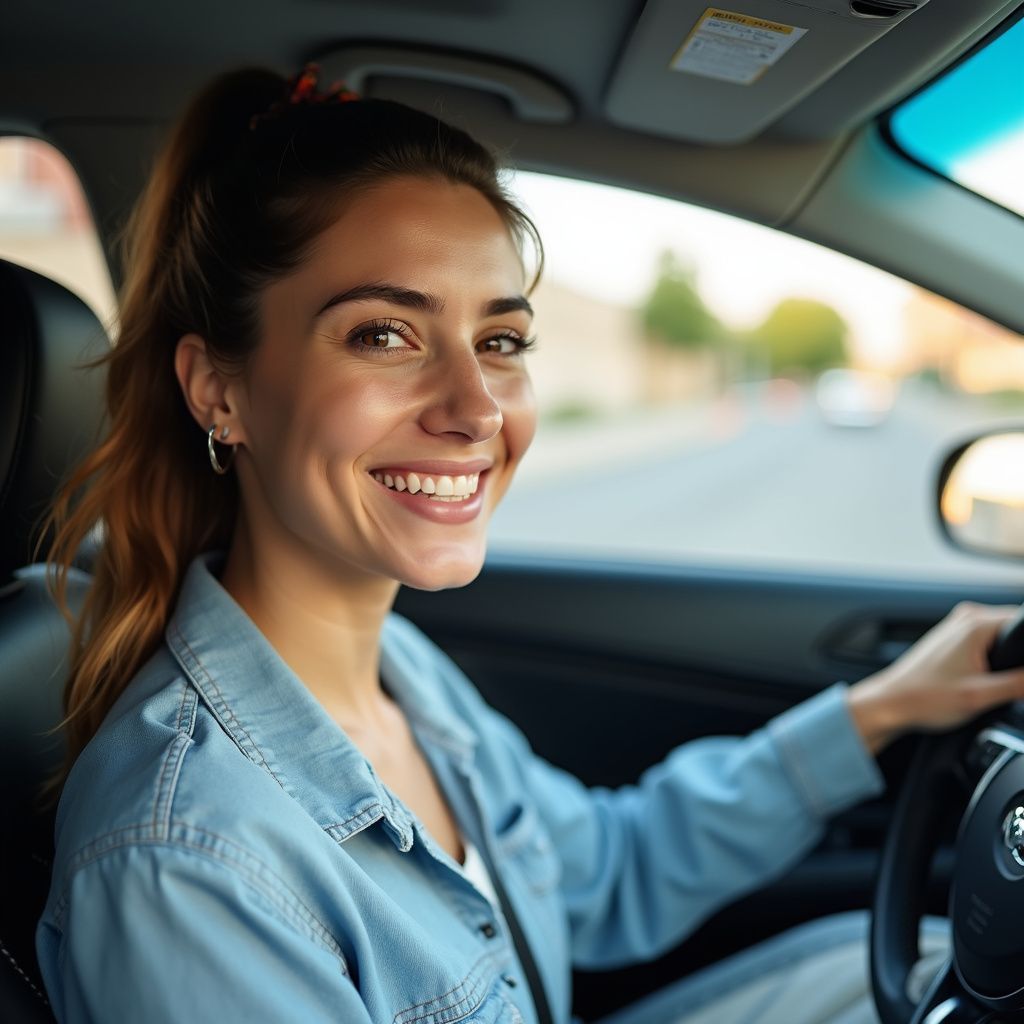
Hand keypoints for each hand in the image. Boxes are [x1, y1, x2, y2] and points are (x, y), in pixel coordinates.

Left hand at [846, 601, 1023, 754]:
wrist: (891, 703)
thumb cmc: (926, 698)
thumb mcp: (981, 696)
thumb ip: (1019, 683)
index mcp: (976, 623)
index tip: (1022, 674)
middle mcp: (967, 617)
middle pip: (1017, 628)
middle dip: (1022, 656)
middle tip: (1013, 683)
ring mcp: (959, 626)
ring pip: (1003, 636)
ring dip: (1011, 658)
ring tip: (997, 683)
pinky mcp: (954, 638)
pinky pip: (988, 641)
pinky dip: (996, 657)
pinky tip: (989, 678)